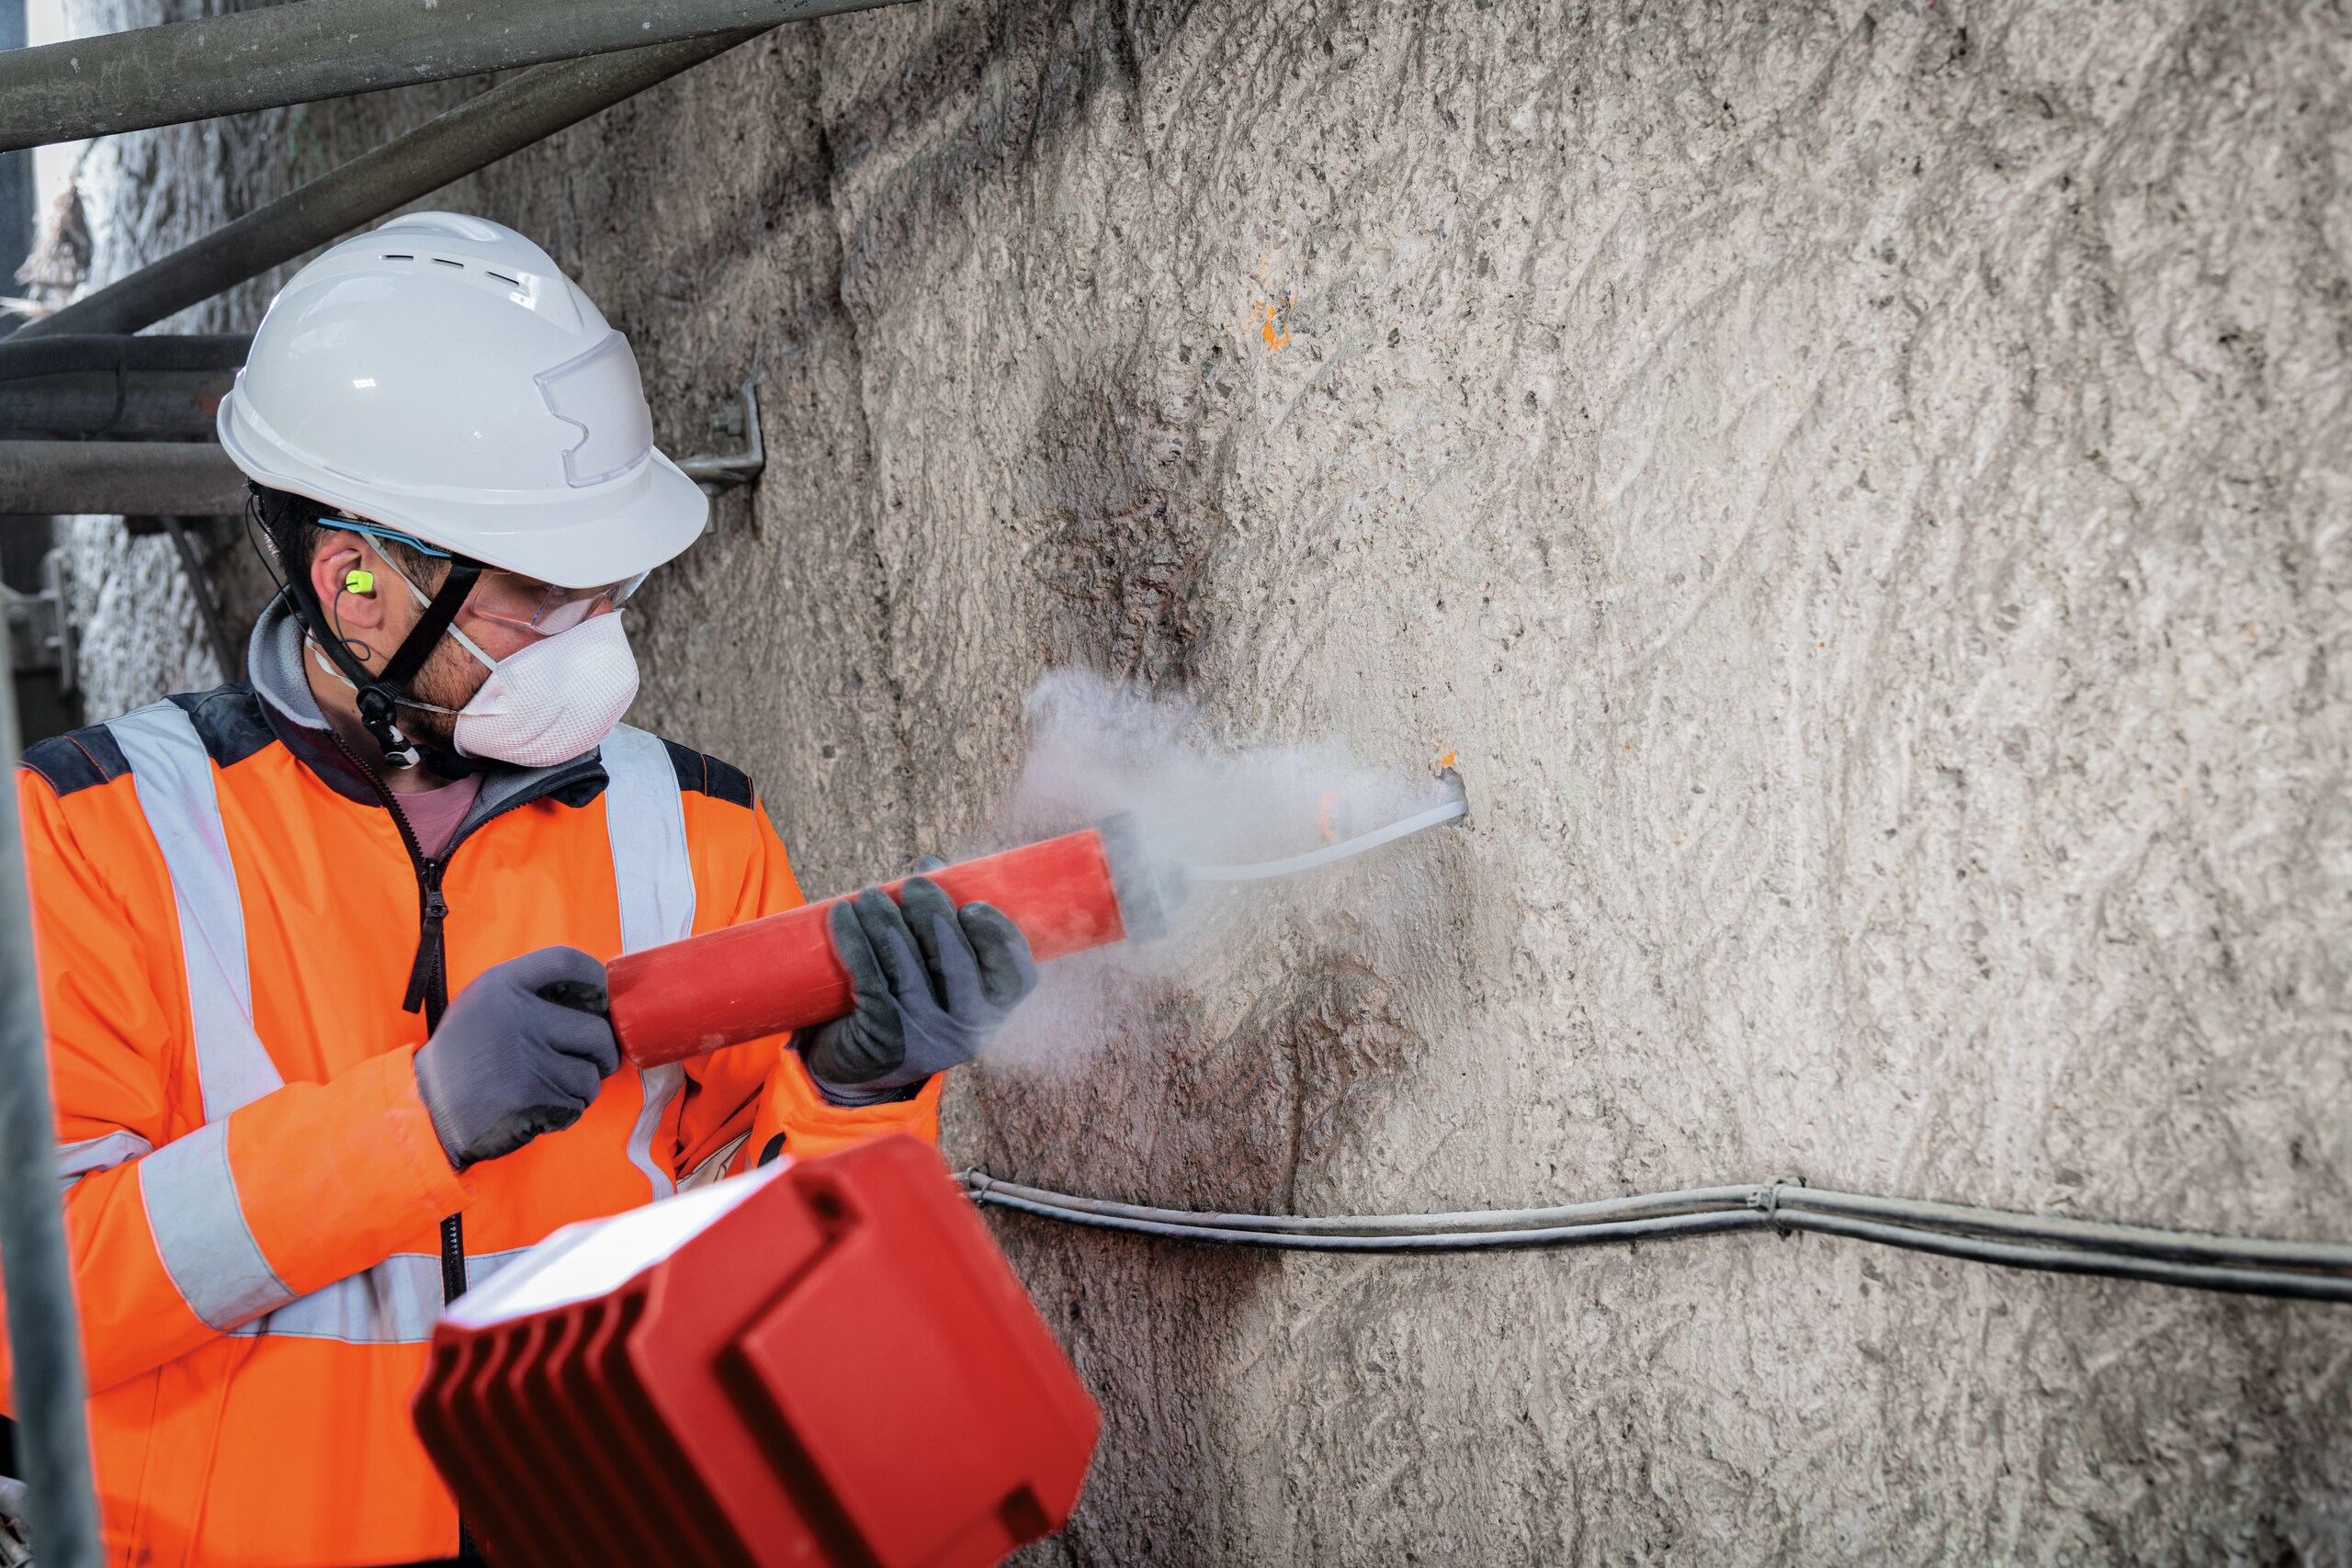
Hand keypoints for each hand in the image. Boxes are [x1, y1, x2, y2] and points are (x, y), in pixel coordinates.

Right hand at [414, 946, 619, 1169]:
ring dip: (582, 1087)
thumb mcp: (482, 1004)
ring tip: (552, 1087)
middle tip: (594, 1061)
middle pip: (597, 1030)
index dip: (595, 979)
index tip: (600, 998)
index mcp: (503, 985)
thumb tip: (594, 995)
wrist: (427, 1108)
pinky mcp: (533, 1097)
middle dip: (603, 1053)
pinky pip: (576, 1104)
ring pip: (591, 1074)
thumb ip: (528, 992)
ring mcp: (528, 1058)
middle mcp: (519, 1016)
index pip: (566, 960)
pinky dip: (567, 1110)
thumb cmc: (463, 1056)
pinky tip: (540, 1107)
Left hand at [798, 873, 1037, 1104]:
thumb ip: (944, 919)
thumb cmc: (911, 1002)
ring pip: (907, 967)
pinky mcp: (882, 1035)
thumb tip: (932, 863)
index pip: (1016, 975)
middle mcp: (966, 1027)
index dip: (1000, 938)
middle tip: (916, 885)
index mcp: (993, 1009)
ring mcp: (924, 1035)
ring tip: (869, 895)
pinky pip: (869, 979)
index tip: (973, 906)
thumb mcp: (939, 972)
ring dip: (885, 921)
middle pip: (957, 963)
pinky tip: (842, 915)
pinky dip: (854, 941)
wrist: (862, 1068)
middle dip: (934, 915)